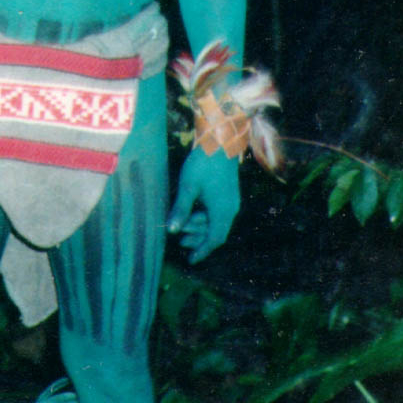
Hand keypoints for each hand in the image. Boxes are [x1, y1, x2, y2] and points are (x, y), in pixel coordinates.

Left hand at [167, 145, 239, 263]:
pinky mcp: (229, 194)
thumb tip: (172, 231)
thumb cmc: (203, 164)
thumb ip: (180, 210)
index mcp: (222, 211)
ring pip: (217, 223)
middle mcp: (230, 209)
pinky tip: (194, 213)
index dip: (202, 251)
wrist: (221, 142)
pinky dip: (206, 219)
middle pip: (216, 233)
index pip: (214, 239)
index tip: (191, 260)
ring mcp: (231, 201)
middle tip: (180, 241)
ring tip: (183, 227)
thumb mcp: (188, 187)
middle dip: (198, 239)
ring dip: (201, 228)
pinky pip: (219, 214)